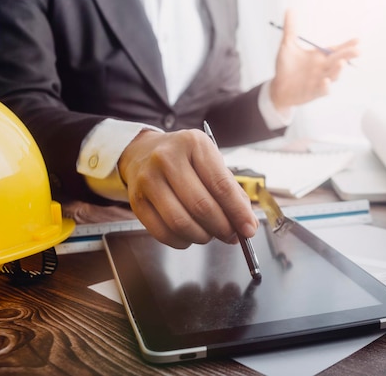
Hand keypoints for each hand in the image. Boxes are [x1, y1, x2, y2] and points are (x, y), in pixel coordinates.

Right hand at [117, 129, 258, 248]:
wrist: (142, 152)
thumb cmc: (185, 159)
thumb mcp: (210, 162)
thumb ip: (231, 191)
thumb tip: (247, 225)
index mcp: (194, 144)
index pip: (221, 185)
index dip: (238, 212)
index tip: (249, 229)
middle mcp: (167, 158)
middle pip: (201, 206)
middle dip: (222, 228)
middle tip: (231, 235)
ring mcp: (148, 179)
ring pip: (181, 222)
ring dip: (202, 236)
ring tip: (210, 234)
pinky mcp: (136, 201)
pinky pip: (162, 233)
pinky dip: (182, 241)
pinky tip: (190, 236)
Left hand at [269, 10, 359, 112]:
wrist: (278, 87)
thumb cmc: (285, 67)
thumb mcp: (287, 46)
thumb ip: (291, 29)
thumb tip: (289, 9)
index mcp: (320, 57)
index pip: (336, 50)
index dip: (346, 45)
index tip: (357, 40)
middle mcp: (323, 69)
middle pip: (338, 62)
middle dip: (347, 56)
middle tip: (357, 51)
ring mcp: (320, 81)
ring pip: (333, 76)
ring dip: (337, 70)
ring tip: (341, 63)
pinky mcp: (313, 92)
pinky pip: (322, 90)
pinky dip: (325, 86)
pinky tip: (325, 81)